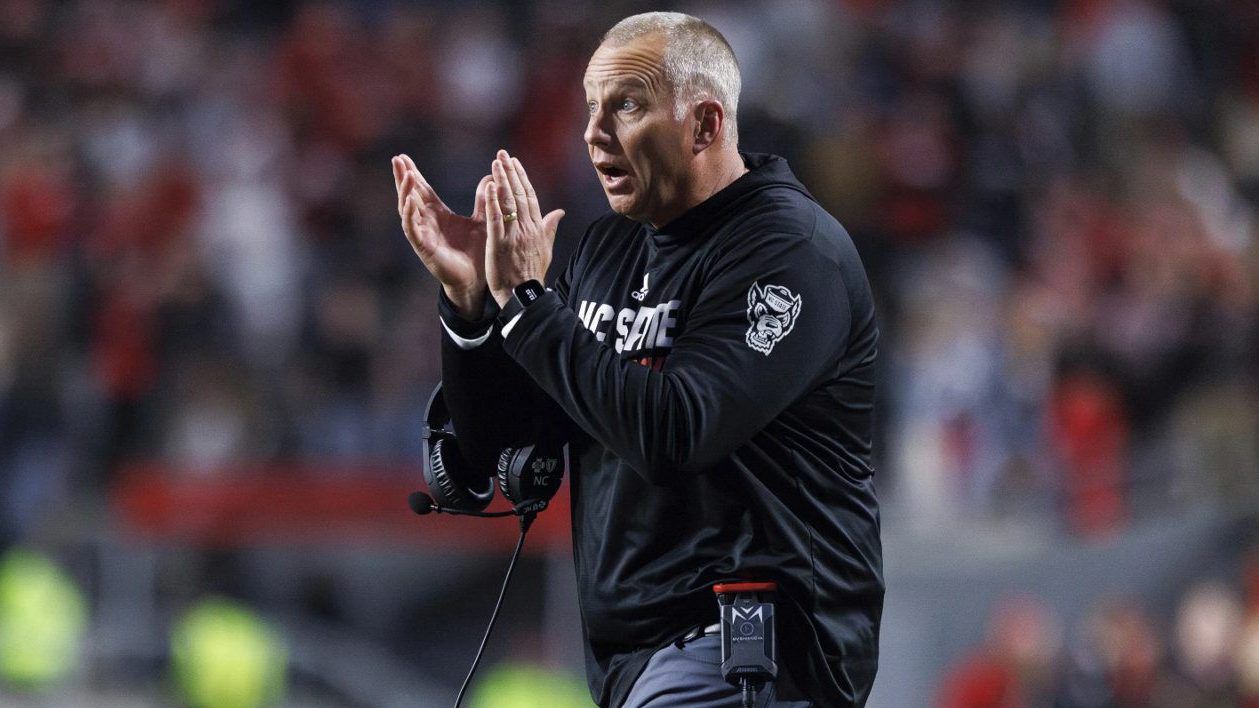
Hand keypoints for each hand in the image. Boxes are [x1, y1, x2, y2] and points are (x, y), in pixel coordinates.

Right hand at [393, 154, 492, 317]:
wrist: (477, 280)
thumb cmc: (477, 252)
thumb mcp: (481, 220)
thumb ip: (484, 199)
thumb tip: (491, 176)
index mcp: (438, 214)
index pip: (422, 190)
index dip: (413, 174)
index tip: (404, 157)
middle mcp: (427, 222)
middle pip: (410, 196)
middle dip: (403, 178)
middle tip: (397, 159)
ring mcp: (423, 235)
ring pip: (408, 210)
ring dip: (405, 192)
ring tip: (406, 175)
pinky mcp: (424, 248)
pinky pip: (412, 230)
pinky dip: (409, 216)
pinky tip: (408, 202)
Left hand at [485, 150, 565, 306]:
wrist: (524, 296)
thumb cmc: (533, 274)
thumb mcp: (546, 249)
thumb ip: (550, 228)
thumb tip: (560, 211)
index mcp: (536, 228)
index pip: (529, 196)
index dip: (522, 177)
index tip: (515, 162)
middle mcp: (527, 228)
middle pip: (519, 194)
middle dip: (511, 172)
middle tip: (502, 154)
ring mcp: (513, 236)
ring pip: (508, 202)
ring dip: (502, 180)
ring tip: (496, 163)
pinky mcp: (499, 244)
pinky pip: (496, 219)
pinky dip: (493, 202)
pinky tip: (489, 186)